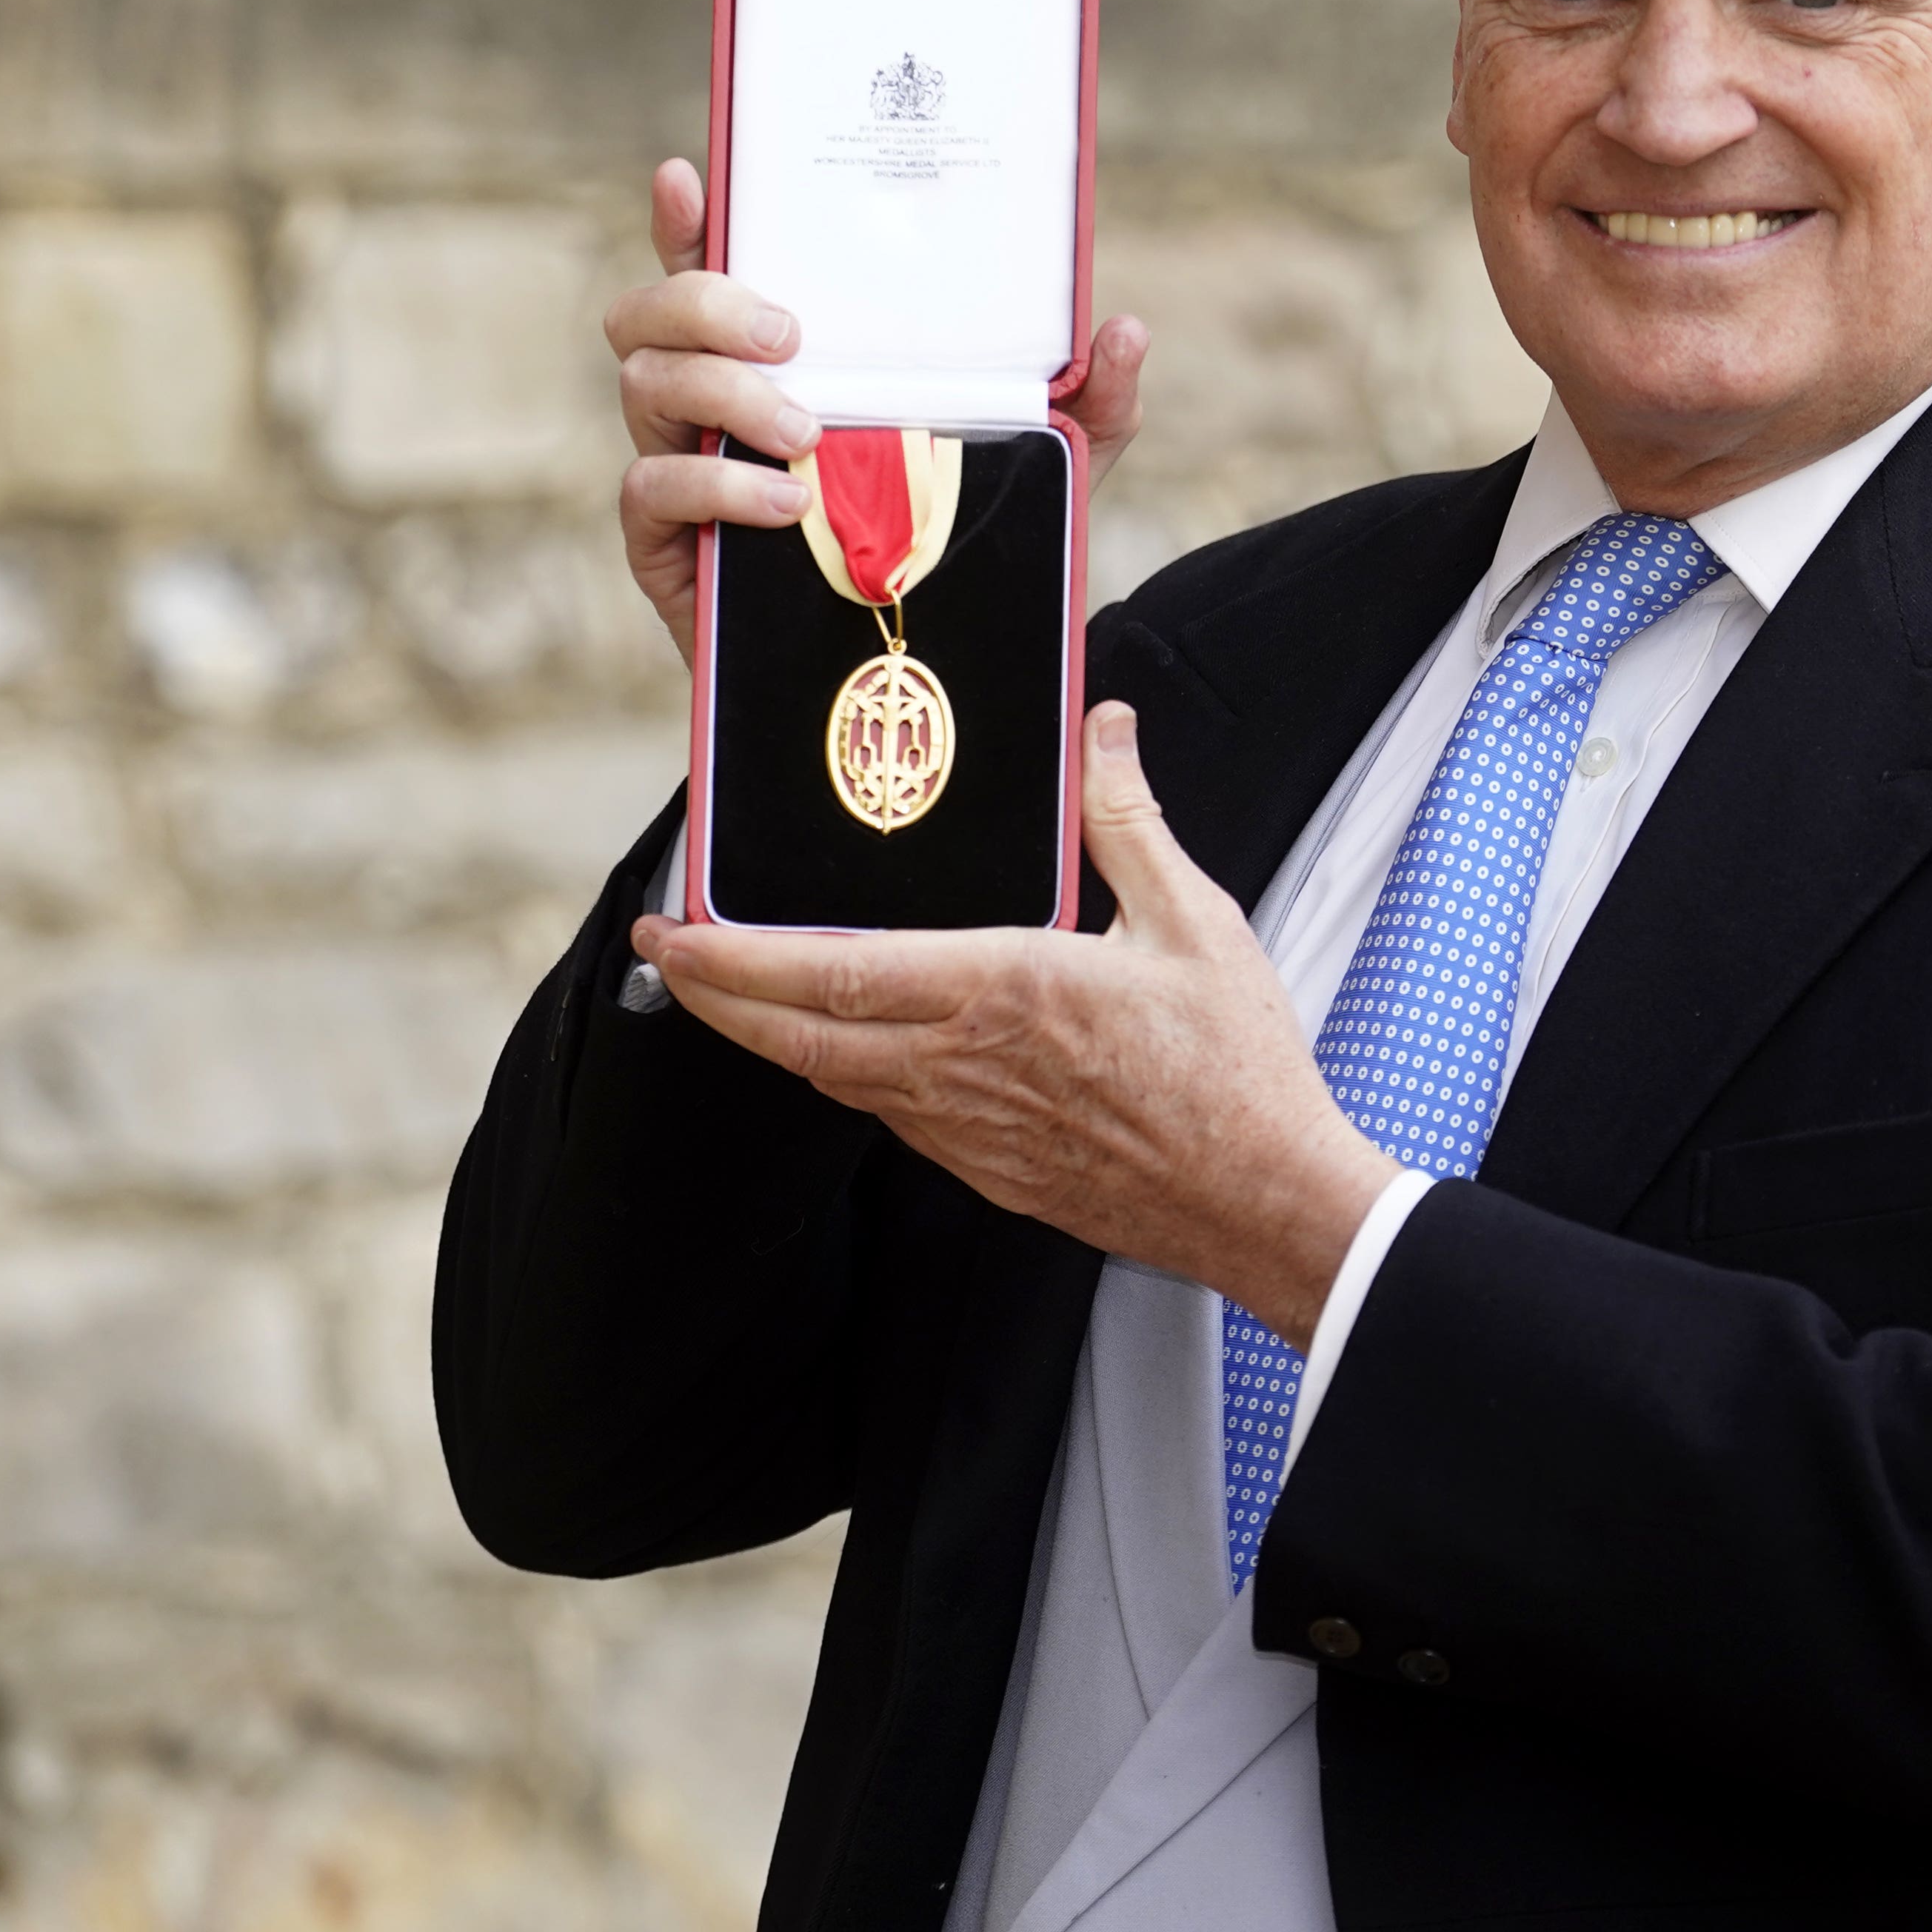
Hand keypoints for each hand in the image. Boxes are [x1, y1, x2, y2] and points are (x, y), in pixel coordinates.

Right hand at [607, 156, 1151, 663]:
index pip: (710, 269)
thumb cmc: (964, 537)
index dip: (686, 223)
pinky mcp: (669, 546)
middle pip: (649, 316)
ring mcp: (681, 467)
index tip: (690, 178)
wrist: (930, 666)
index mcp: (781, 357)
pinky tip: (787, 504)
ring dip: (723, 392)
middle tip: (792, 336)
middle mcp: (713, 400)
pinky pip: (651, 488)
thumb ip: (1089, 398)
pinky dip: (717, 484)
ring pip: (644, 386)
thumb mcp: (1045, 464)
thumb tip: (1123, 330)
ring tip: (808, 433)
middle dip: (704, 305)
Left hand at [631, 703, 1397, 1344]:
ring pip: (833, 1081)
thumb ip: (1127, 820)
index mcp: (1001, 990)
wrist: (1264, 1200)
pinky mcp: (988, 1172)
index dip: (733, 955)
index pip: (827, 973)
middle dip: (716, 994)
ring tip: (738, 991)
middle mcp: (961, 1067)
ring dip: (771, 1035)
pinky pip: (890, 1116)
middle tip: (667, 954)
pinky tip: (850, 1050)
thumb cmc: (1236, 1068)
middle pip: (796, 1038)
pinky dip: (844, 1075)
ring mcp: (967, 1131)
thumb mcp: (1193, 920)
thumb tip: (1102, 731)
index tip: (675, 926)